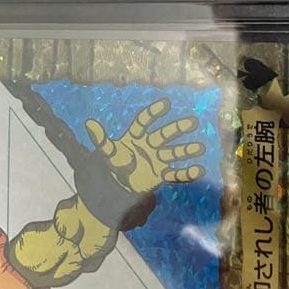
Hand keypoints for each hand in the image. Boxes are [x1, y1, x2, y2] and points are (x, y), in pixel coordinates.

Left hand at [84, 98, 205, 193]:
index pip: (144, 121)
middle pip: (164, 134)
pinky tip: (199, 170)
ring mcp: (157, 159)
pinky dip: (186, 173)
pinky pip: (175, 174)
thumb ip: (101, 139)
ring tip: (199, 147)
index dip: (153, 113)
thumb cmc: (116, 163)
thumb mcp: (108, 152)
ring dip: (186, 150)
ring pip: (173, 153)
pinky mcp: (161, 174)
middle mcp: (149, 145)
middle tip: (192, 122)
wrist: (120, 185)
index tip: (165, 103)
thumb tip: (89, 123)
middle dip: (178, 128)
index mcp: (136, 136)